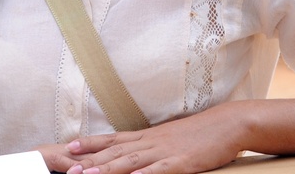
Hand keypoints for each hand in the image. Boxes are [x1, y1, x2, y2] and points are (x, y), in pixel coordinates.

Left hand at [43, 104, 243, 173]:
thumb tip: (133, 154)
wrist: (226, 124)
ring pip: (130, 161)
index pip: (111, 139)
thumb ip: (150, 147)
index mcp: (146, 136)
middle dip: (90, 161)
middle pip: (114, 152)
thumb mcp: (168, 138)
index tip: (68, 148)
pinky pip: (160, 169)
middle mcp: (150, 142)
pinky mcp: (182, 162)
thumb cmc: (198, 133)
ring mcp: (164, 152)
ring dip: (107, 169)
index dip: (89, 143)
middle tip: (68, 168)